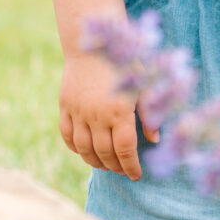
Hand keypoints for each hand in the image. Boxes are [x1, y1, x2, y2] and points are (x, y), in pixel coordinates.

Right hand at [59, 52, 154, 179]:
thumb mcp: (145, 85)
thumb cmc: (125, 62)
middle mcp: (96, 115)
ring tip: (105, 166)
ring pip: (83, 148)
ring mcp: (78, 111)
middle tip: (122, 171)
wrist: (92, 43)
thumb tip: (155, 139)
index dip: (130, 165)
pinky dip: (75, 148)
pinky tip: (85, 152)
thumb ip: (151, 113)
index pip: (124, 149)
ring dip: (94, 161)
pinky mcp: (65, 106)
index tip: (136, 175)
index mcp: (119, 111)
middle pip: (104, 152)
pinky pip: (67, 135)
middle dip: (115, 166)